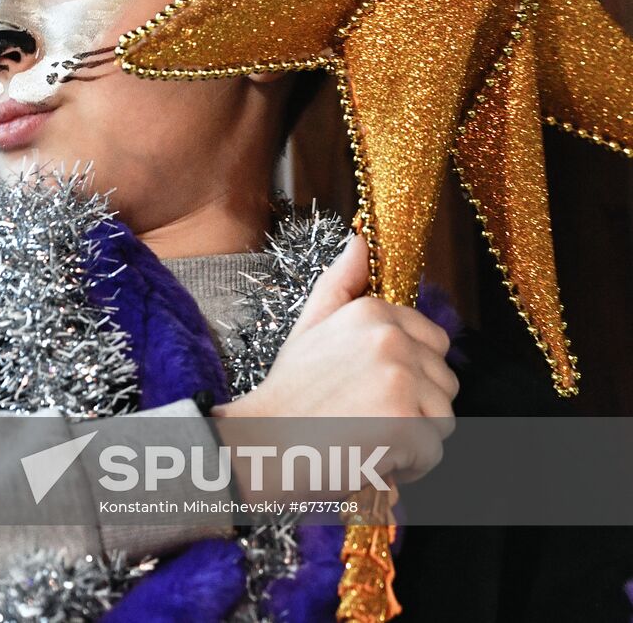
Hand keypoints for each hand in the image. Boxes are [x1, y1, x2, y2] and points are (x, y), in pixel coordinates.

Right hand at [215, 235, 457, 490]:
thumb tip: (361, 240)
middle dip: (414, 407)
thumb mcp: (309, 327)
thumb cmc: (288, 393)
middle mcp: (390, 339)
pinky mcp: (406, 424)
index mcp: (372, 313)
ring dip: (413, 438)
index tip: (370, 389)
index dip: (411, 374)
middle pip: (444, 384)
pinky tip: (371, 456)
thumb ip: (340, 284)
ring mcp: (400, 381)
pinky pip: (434, 451)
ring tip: (366, 436)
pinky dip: (409, 465)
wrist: (262, 443)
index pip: (436, 345)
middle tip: (364, 416)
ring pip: (442, 418)